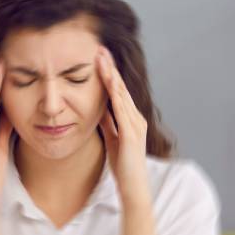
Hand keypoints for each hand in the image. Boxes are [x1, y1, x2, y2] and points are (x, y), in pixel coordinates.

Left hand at [97, 46, 150, 207]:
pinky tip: (110, 82)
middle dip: (110, 68)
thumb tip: (99, 107)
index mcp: (131, 118)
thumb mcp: (112, 137)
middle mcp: (136, 118)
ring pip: (122, 95)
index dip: (109, 73)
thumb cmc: (123, 165)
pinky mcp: (131, 134)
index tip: (99, 57)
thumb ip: (108, 121)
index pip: (118, 91)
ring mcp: (135, 125)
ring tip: (102, 59)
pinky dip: (116, 95)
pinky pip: (122, 110)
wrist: (133, 186)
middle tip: (100, 48)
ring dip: (112, 76)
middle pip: (121, 87)